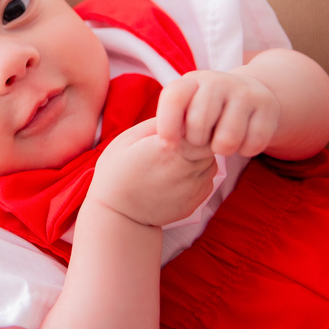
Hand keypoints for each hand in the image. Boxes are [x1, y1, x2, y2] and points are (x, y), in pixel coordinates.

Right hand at [89, 118, 217, 227]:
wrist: (118, 216)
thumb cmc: (117, 174)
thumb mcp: (128, 138)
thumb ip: (158, 122)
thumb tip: (181, 112)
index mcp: (171, 148)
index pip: (203, 125)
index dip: (195, 121)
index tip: (179, 125)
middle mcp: (188, 168)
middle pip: (211, 142)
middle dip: (198, 137)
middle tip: (173, 142)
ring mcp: (195, 187)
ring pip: (211, 160)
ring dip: (198, 156)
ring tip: (172, 160)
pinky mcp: (197, 200)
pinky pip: (206, 178)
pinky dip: (196, 174)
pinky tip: (173, 176)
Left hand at [155, 70, 280, 157]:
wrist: (249, 94)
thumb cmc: (207, 109)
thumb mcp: (185, 109)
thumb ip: (168, 123)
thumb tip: (159, 139)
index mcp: (192, 80)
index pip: (174, 97)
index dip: (167, 125)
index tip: (169, 144)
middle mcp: (218, 80)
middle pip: (198, 123)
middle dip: (197, 142)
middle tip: (202, 139)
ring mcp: (245, 92)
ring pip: (227, 140)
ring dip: (222, 150)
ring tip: (221, 140)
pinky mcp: (267, 105)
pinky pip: (252, 145)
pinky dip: (245, 150)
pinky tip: (243, 139)